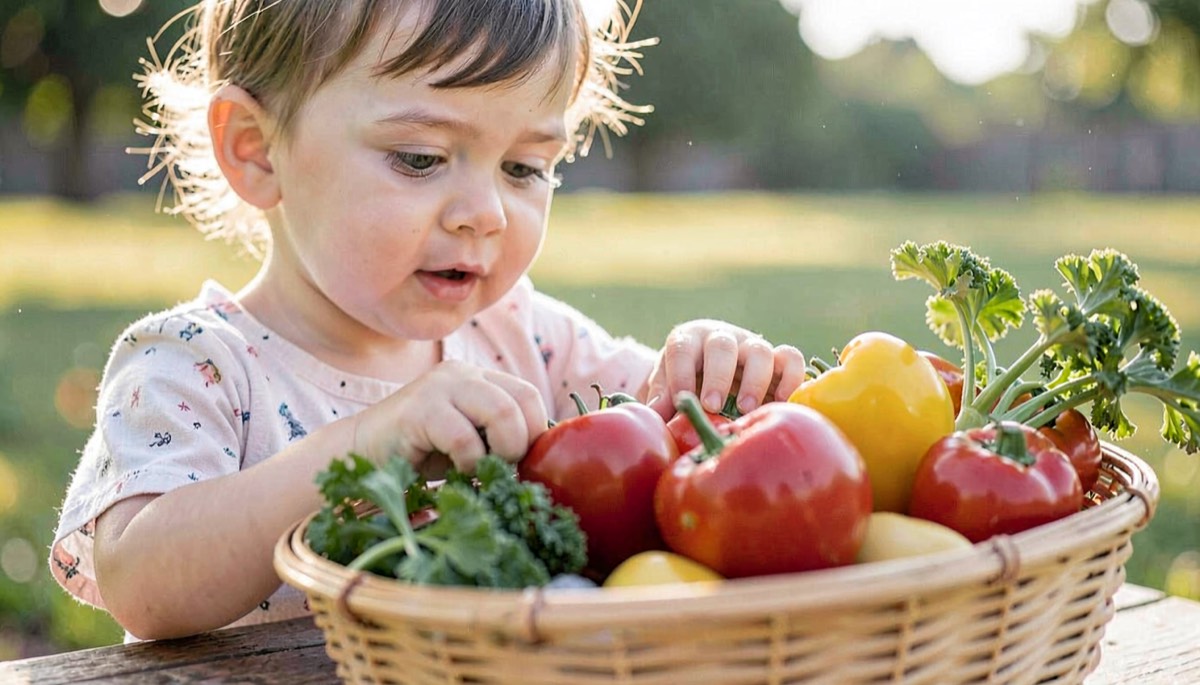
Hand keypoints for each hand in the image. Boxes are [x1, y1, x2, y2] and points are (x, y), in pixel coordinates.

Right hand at [351, 360, 547, 477]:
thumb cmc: (420, 455)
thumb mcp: (470, 442)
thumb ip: (500, 438)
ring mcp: (440, 387)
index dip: (536, 433)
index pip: (530, 395)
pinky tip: (456, 473)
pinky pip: (465, 438)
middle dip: (523, 444)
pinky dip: (469, 464)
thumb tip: (544, 459)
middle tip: (504, 471)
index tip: (523, 463)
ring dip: (502, 453)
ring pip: (501, 413)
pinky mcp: (419, 409)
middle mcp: (463, 373)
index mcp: (479, 378)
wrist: (359, 453)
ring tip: (482, 471)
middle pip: (524, 400)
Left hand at [644, 320, 806, 419]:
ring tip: (746, 409)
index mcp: (688, 340)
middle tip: (712, 406)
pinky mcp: (777, 360)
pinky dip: (791, 378)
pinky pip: (791, 359)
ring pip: (760, 350)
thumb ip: (662, 398)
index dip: (680, 373)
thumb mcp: (666, 386)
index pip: (682, 349)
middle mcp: (721, 338)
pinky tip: (781, 403)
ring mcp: (751, 346)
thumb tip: (655, 415)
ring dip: (755, 380)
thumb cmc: (684, 383)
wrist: (710, 374)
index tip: (680, 400)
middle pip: (722, 346)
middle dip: (717, 377)